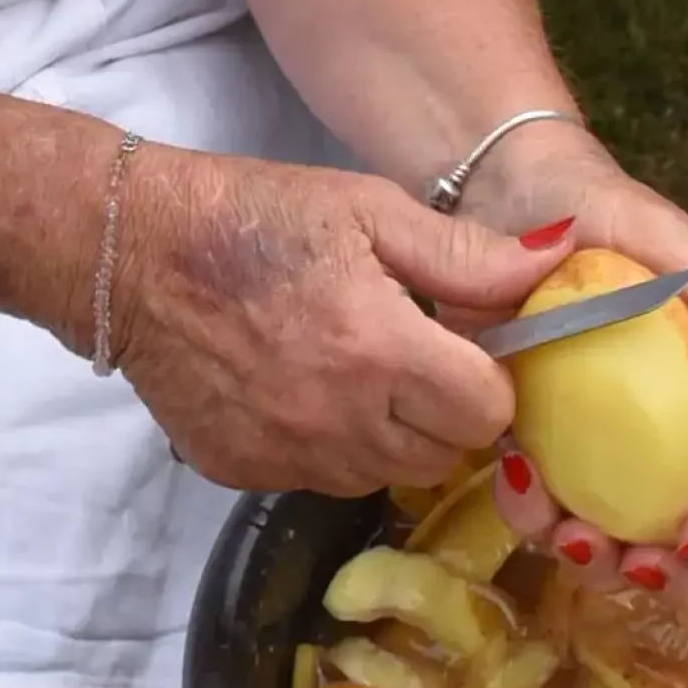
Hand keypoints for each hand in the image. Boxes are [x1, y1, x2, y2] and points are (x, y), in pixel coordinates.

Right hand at [104, 147, 579, 497]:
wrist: (128, 252)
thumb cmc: (254, 215)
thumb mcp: (366, 209)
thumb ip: (464, 254)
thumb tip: (560, 259)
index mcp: (378, 349)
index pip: (487, 411)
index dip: (490, 380)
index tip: (470, 349)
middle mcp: (338, 419)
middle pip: (445, 456)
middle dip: (447, 412)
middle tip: (418, 359)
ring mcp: (287, 455)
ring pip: (384, 475)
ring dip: (392, 435)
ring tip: (358, 371)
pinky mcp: (243, 472)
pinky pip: (319, 479)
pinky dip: (328, 446)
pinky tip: (303, 390)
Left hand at [462, 134, 687, 595]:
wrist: (503, 203)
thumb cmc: (599, 214)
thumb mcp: (667, 241)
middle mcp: (680, 438)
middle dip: (679, 575)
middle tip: (631, 565)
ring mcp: (614, 456)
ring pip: (631, 547)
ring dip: (602, 564)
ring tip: (559, 532)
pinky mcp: (550, 456)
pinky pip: (553, 516)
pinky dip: (536, 522)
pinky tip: (513, 482)